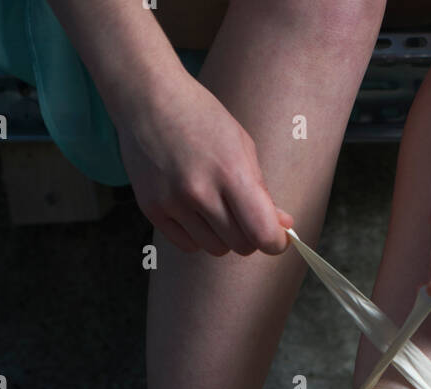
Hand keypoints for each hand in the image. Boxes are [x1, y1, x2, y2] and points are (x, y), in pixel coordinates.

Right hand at [116, 71, 292, 255]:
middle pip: (241, 245)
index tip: (277, 238)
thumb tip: (283, 227)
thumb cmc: (200, 119)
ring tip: (214, 205)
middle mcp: (200, 191)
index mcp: (230, 170)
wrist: (147, 99)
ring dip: (222, 236)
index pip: (262, 232)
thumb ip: (261, 191)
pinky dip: (197, 235)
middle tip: (244, 215)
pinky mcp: (152, 209)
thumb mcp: (240, 145)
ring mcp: (173, 202)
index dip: (275, 242)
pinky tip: (193, 210)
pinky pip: (188, 245)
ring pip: (216, 248)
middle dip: (249, 235)